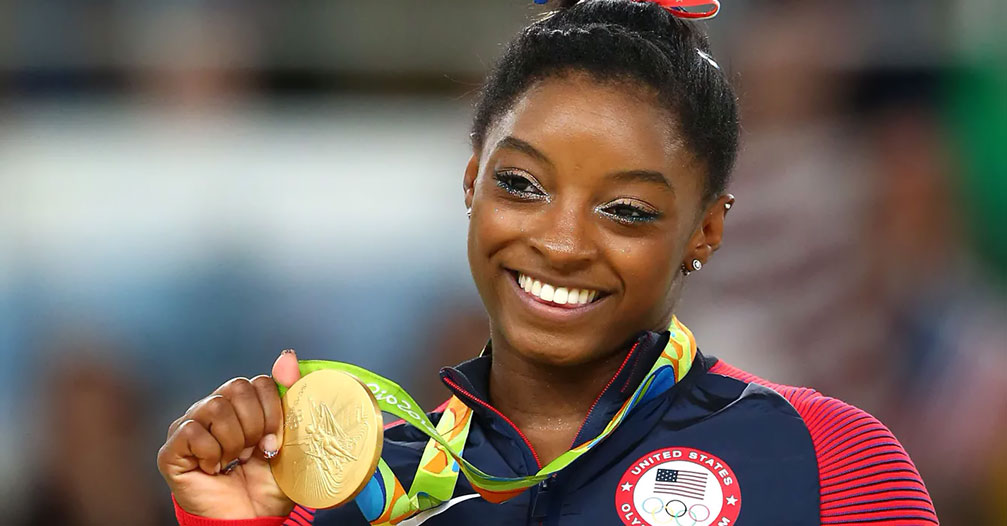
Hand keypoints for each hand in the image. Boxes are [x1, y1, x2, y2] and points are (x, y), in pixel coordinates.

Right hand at [157, 350, 302, 518]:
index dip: (272, 411)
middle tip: (254, 451)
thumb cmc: (268, 483)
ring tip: (234, 461)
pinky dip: (212, 453)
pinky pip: (192, 431)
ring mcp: (189, 428)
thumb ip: (289, 395)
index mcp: (241, 405)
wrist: (251, 520)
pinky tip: (215, 469)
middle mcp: (212, 410)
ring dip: (234, 440)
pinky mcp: (171, 450)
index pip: (258, 382)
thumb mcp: (290, 437)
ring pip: (214, 406)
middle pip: (236, 387)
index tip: (275, 441)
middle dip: (255, 424)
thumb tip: (287, 355)